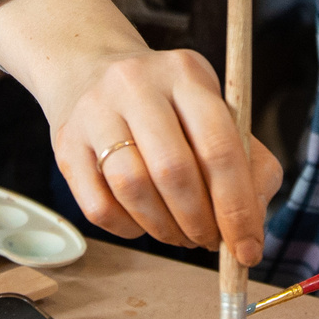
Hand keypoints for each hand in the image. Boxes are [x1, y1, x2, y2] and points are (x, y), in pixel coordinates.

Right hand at [49, 47, 283, 262]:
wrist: (87, 69)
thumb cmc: (165, 103)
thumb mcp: (213, 110)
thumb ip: (248, 162)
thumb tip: (251, 223)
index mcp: (185, 73)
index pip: (219, 147)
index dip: (237, 207)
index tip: (248, 248)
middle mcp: (136, 84)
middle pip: (174, 171)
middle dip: (200, 222)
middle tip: (210, 242)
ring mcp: (94, 113)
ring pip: (133, 189)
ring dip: (165, 229)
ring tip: (180, 234)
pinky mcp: (66, 144)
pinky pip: (98, 207)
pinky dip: (129, 229)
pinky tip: (143, 221)